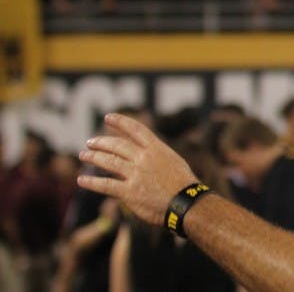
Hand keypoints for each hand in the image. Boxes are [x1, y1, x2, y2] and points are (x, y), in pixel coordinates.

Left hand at [78, 113, 198, 226]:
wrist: (186, 201)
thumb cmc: (183, 183)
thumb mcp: (172, 161)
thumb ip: (155, 156)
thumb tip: (140, 155)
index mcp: (156, 149)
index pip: (136, 129)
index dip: (120, 121)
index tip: (108, 117)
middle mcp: (144, 158)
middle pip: (117, 145)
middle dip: (101, 142)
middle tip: (90, 142)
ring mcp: (135, 174)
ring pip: (108, 162)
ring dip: (93, 158)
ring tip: (83, 155)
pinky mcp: (129, 192)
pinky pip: (105, 184)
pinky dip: (91, 182)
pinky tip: (82, 180)